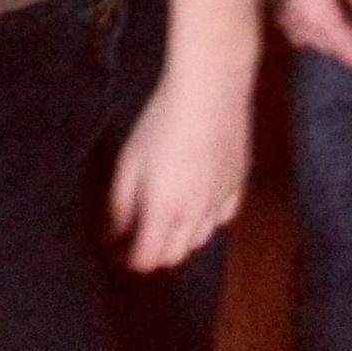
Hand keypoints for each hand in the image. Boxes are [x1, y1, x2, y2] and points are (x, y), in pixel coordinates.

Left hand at [108, 62, 251, 271]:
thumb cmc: (162, 121)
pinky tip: (199, 201)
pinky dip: (209, 219)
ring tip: (168, 217)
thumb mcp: (129, 160)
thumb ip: (120, 204)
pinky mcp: (239, 183)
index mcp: (164, 212)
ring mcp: (220, 201)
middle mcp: (195, 215)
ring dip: (181, 238)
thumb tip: (112, 234)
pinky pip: (224, 216)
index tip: (117, 249)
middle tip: (139, 234)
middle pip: (174, 256)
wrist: (210, 91)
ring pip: (200, 239)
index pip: (147, 259)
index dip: (129, 260)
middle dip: (154, 252)